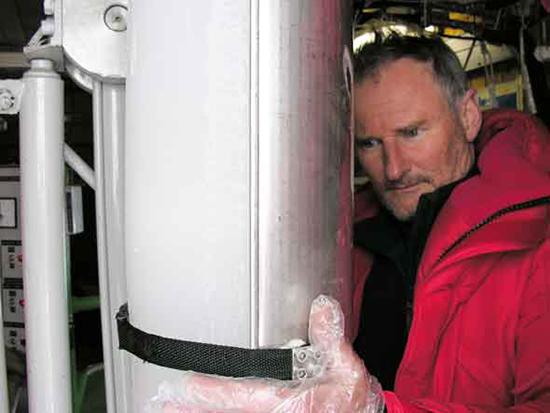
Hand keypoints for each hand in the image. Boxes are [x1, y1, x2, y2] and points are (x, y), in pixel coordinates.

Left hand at [154, 295, 383, 412]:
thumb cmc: (351, 403)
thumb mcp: (348, 370)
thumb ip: (331, 338)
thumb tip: (319, 306)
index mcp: (290, 404)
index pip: (243, 396)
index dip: (212, 392)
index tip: (187, 384)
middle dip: (193, 411)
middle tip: (163, 405)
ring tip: (170, 412)